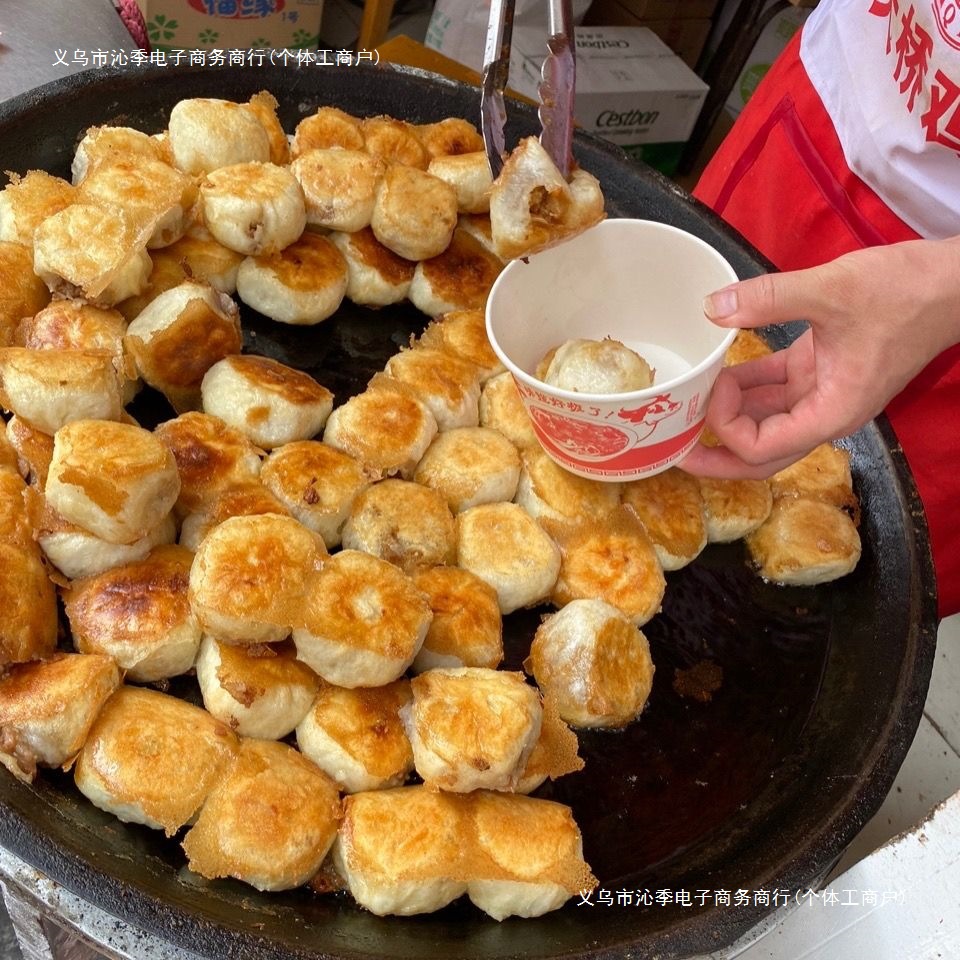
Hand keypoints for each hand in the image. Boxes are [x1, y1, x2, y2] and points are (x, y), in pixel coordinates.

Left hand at [681, 237, 959, 477]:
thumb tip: (712, 307)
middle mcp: (824, 412)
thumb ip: (768, 298)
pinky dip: (746, 384)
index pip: (763, 449)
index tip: (710, 391)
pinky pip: (774, 389)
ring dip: (728, 414)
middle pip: (760, 454)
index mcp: (831, 412)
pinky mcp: (820, 369)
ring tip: (688, 401)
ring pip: (764, 421)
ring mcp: (822, 393)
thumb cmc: (907, 292)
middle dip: (716, 456)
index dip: (726, 431)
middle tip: (673, 448)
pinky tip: (718, 371)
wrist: (953, 281)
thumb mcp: (833, 290)